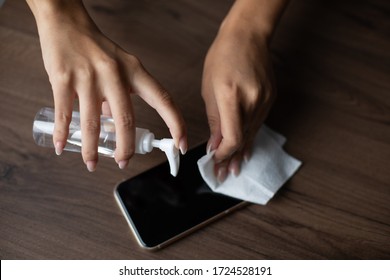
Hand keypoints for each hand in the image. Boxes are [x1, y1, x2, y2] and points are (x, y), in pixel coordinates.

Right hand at [29, 1, 186, 170]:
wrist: (66, 23)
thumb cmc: (96, 48)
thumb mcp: (119, 67)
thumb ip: (121, 95)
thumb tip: (112, 123)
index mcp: (135, 70)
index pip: (163, 100)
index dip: (176, 124)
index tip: (181, 144)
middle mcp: (115, 73)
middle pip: (126, 119)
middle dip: (126, 148)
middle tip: (123, 162)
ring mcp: (89, 76)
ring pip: (93, 122)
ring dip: (91, 149)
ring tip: (91, 163)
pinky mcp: (63, 78)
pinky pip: (65, 113)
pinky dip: (63, 134)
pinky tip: (62, 146)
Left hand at [201, 24, 275, 181]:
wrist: (247, 37)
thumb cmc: (222, 59)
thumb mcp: (209, 90)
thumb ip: (214, 121)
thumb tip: (214, 145)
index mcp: (231, 95)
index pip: (232, 137)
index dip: (223, 154)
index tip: (214, 162)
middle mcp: (252, 100)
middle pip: (243, 140)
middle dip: (230, 159)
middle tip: (223, 175)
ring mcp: (265, 100)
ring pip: (251, 134)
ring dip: (241, 152)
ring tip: (234, 168)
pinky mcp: (271, 100)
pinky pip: (258, 124)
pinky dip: (249, 138)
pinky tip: (245, 150)